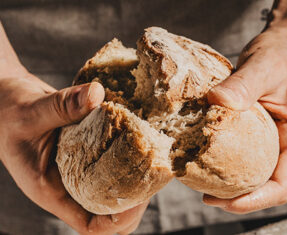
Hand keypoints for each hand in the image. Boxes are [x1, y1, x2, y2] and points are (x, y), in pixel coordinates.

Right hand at [0, 24, 146, 234]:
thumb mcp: (30, 112)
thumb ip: (61, 105)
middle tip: (152, 174)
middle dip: (135, 200)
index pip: (90, 224)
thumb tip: (97, 94)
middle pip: (109, 211)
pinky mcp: (87, 153)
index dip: (118, 219)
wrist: (9, 103)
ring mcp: (79, 170)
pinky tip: (139, 137)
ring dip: (135, 177)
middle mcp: (69, 185)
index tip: (140, 198)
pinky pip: (111, 162)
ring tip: (152, 157)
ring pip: (113, 188)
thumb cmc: (11, 114)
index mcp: (52, 190)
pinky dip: (127, 155)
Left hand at [204, 0, 286, 213]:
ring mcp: (279, 139)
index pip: (282, 185)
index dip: (253, 201)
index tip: (221, 202)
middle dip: (237, 196)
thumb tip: (214, 102)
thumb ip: (243, 84)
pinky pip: (250, 155)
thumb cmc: (286, 53)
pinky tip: (209, 157)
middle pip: (267, 185)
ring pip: (258, 173)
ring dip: (233, 182)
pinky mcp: (265, 131)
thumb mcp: (266, 65)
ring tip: (203, 181)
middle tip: (205, 195)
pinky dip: (231, 162)